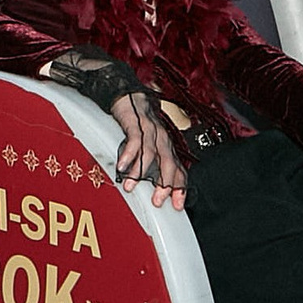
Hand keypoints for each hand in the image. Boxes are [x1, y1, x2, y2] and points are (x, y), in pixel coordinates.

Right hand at [106, 91, 187, 209]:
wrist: (129, 97)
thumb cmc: (137, 125)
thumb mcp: (147, 147)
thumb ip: (149, 165)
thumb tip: (149, 187)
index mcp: (166, 148)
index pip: (179, 171)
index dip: (179, 189)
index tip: (177, 206)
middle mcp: (162, 140)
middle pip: (169, 164)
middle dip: (165, 184)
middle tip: (156, 200)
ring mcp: (150, 131)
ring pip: (151, 154)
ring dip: (140, 172)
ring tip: (130, 186)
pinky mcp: (136, 123)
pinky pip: (135, 141)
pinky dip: (129, 155)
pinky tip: (122, 166)